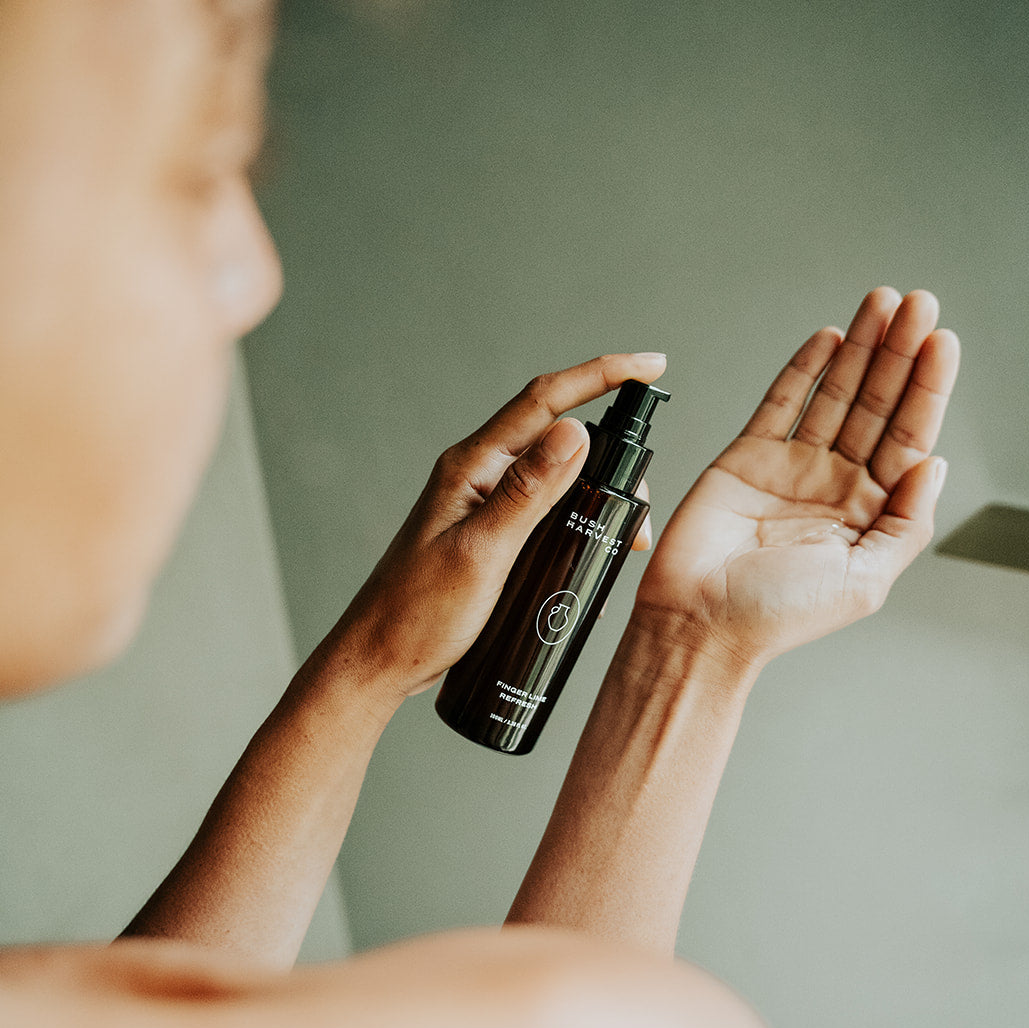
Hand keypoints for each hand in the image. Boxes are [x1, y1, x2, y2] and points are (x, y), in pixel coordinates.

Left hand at [328, 353, 666, 698]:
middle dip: (612, 458)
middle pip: (560, 437)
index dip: (601, 374)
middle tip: (641, 506)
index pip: (544, 400)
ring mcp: (484, 504)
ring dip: (597, 496)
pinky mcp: (491, 534)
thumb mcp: (481, 553)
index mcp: (472, 466)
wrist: (379, 662)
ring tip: (624, 539)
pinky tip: (590, 557)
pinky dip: (577, 522)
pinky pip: (546, 511)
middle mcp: (479, 475)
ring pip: (558, 477)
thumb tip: (574, 432)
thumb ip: (527, 493)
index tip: (650, 365)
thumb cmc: (415, 615)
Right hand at [635, 289, 959, 670]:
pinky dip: (803, 367)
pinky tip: (829, 338)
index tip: (942, 342)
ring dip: (860, 346)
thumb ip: (906, 523)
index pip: (908, 437)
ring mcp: (792, 465)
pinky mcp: (747, 454)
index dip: (926, 388)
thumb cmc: (774, 616)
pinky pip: (781, 400)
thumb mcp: (864, 581)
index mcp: (868, 512)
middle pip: (876, 403)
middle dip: (897, 351)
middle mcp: (835, 483)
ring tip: (882, 303)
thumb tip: (935, 465)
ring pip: (835, 392)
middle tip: (917, 304)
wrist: (699, 620)